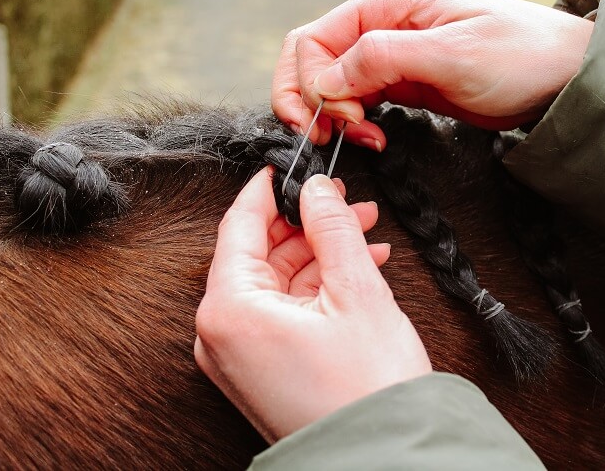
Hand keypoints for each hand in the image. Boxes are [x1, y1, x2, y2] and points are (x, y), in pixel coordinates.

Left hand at [194, 168, 431, 442]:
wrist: (384, 459)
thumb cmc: (368, 388)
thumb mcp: (356, 291)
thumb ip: (332, 227)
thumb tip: (317, 187)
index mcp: (230, 310)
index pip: (238, 225)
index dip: (269, 189)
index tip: (291, 164)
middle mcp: (221, 334)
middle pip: (259, 254)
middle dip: (308, 224)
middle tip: (348, 203)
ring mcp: (238, 356)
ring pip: (275, 282)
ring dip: (319, 255)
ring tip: (365, 234)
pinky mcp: (260, 370)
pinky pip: (281, 312)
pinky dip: (316, 289)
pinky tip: (357, 270)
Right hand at [272, 0, 593, 148]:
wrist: (562, 78)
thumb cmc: (522, 54)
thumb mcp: (452, 55)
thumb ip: (383, 59)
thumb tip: (325, 78)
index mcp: (390, 1)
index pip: (315, 37)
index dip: (312, 82)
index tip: (338, 116)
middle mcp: (384, 22)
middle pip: (313, 57)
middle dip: (310, 99)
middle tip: (331, 134)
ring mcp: (391, 52)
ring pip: (331, 81)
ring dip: (332, 114)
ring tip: (362, 137)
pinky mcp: (402, 80)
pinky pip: (357, 98)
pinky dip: (353, 121)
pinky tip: (373, 136)